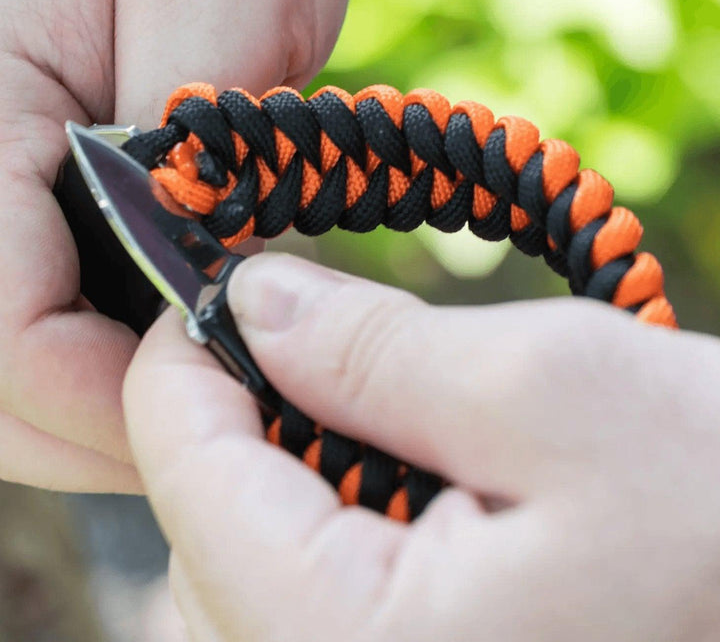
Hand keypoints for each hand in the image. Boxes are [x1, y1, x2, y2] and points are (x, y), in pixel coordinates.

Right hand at [0, 0, 351, 490]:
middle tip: (213, 418)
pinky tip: (155, 347)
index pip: (5, 333)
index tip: (219, 395)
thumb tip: (196, 268)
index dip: (111, 398)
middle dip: (97, 427)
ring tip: (191, 392)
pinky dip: (81, 369)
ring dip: (88, 411)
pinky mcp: (7, 208)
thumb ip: (195, 123)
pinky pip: (20, 323)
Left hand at [124, 253, 719, 640]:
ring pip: (245, 564)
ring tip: (386, 417)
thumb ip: (373, 347)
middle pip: (200, 527)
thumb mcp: (546, 391)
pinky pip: (306, 595)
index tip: (221, 284)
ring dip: (287, 464)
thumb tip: (255, 299)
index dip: (186, 355)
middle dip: (240, 413)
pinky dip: (327, 514)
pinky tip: (407, 480)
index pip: (183, 470)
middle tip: (314, 342)